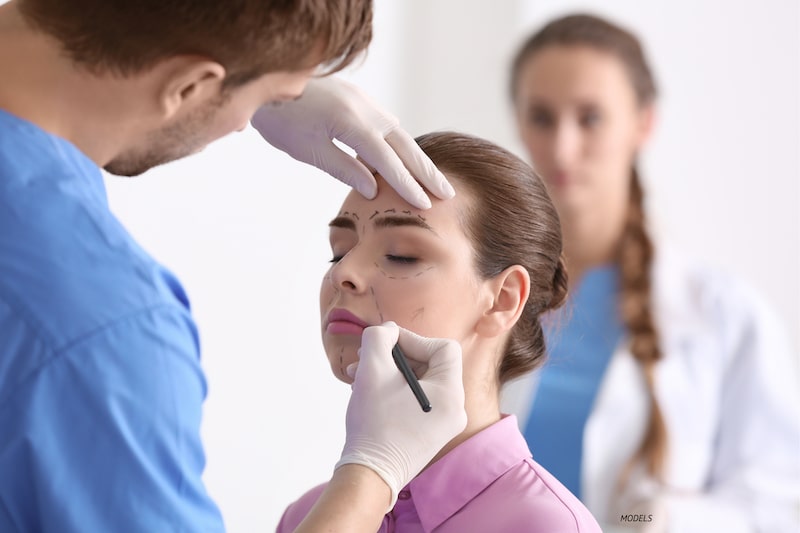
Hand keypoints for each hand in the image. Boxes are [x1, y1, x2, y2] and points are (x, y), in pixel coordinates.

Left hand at [250, 77, 454, 208]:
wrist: (267, 77)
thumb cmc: (281, 118)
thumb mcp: (309, 149)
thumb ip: (344, 168)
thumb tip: (374, 188)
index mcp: (352, 124)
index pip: (388, 160)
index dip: (407, 185)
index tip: (425, 204)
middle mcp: (365, 108)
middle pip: (404, 144)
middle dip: (426, 171)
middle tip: (447, 193)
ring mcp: (363, 100)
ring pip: (398, 132)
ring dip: (416, 157)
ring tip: (432, 179)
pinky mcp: (357, 98)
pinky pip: (386, 123)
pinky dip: (399, 142)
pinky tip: (404, 156)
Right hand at [336, 322, 466, 509]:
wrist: (369, 475)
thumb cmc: (373, 423)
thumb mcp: (372, 369)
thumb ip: (379, 337)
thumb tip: (388, 330)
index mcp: (450, 393)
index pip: (443, 348)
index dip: (414, 339)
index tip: (387, 346)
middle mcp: (454, 409)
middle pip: (430, 364)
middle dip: (395, 358)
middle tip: (367, 358)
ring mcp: (443, 424)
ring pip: (419, 382)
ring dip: (389, 374)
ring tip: (359, 377)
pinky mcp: (429, 434)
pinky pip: (416, 400)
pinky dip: (393, 391)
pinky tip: (367, 393)